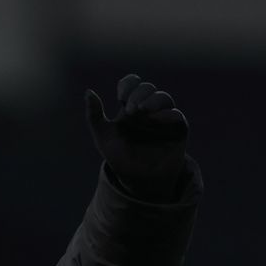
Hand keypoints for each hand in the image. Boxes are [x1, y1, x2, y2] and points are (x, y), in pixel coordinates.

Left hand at [85, 73, 187, 200]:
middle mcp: (148, 110)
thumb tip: (88, 91)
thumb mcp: (103, 137)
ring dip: (153, 100)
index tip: (121, 96)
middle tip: (130, 109)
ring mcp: (163, 118)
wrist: (136, 180)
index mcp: (129, 108)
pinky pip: (177, 116)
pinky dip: (167, 114)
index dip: (128, 84)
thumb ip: (94, 116)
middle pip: (148, 88)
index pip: (132, 85)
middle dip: (139, 94)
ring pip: (164, 98)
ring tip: (142, 109)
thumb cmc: (120, 158)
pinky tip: (156, 118)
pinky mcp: (177, 130)